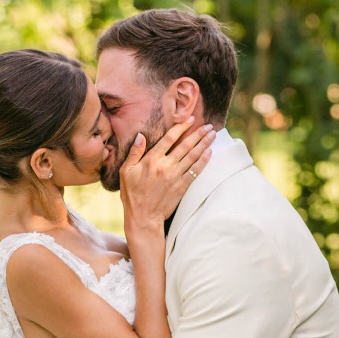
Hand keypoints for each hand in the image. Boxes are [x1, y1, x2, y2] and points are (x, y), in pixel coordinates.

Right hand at [120, 120, 214, 235]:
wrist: (143, 217)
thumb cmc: (132, 195)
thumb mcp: (125, 172)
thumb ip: (134, 153)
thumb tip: (141, 136)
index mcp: (151, 160)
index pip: (169, 138)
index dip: (181, 127)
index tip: (191, 120)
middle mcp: (165, 166)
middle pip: (186, 145)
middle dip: (199, 134)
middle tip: (209, 126)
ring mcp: (175, 177)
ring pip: (193, 156)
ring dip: (204, 144)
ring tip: (213, 135)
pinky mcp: (182, 187)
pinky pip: (195, 171)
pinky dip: (203, 161)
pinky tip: (209, 153)